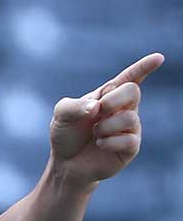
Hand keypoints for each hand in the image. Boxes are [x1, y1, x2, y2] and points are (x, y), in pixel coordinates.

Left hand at [49, 52, 164, 189]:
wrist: (66, 162)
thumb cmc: (66, 133)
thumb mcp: (61, 114)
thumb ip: (73, 106)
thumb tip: (97, 107)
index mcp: (107, 95)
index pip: (129, 78)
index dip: (143, 67)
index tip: (158, 58)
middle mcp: (122, 108)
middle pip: (133, 91)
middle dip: (114, 100)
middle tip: (97, 112)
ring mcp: (129, 127)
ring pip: (129, 118)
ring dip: (104, 127)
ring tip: (95, 134)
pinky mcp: (131, 147)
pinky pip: (128, 140)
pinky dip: (109, 142)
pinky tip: (100, 144)